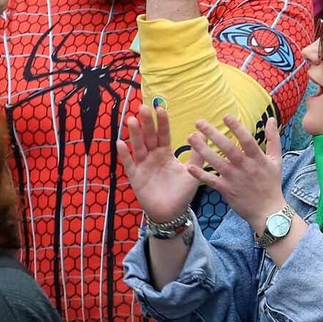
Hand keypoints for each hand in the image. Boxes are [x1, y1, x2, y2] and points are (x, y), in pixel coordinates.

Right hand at [117, 101, 200, 224]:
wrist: (171, 213)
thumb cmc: (181, 193)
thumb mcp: (192, 173)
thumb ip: (196, 155)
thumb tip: (203, 133)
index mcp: (165, 153)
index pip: (163, 134)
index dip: (162, 122)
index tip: (160, 108)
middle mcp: (152, 156)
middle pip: (148, 136)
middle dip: (146, 123)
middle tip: (143, 107)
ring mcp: (143, 165)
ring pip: (138, 147)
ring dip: (134, 134)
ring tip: (132, 120)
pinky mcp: (135, 177)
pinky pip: (128, 164)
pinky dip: (124, 154)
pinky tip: (120, 142)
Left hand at [185, 115, 285, 231]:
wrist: (268, 212)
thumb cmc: (271, 183)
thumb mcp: (276, 160)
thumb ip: (273, 139)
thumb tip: (271, 118)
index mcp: (257, 158)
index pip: (247, 140)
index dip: (237, 128)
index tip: (225, 116)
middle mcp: (245, 167)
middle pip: (228, 148)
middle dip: (213, 134)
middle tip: (199, 122)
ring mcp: (234, 179)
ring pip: (216, 162)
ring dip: (202, 149)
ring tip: (191, 138)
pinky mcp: (226, 190)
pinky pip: (211, 181)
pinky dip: (200, 175)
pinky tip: (189, 166)